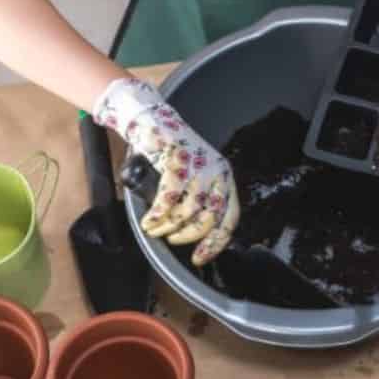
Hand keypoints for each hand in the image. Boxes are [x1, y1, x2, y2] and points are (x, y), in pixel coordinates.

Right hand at [93, 78, 237, 264]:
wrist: (151, 121)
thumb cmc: (169, 155)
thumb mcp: (191, 179)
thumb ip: (196, 201)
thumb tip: (190, 235)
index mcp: (224, 178)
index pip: (229, 218)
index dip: (215, 242)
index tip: (198, 257)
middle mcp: (216, 171)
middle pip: (209, 217)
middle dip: (187, 235)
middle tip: (170, 238)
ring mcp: (198, 163)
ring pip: (188, 209)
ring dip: (168, 226)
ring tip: (154, 228)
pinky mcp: (177, 157)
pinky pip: (169, 196)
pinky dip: (158, 213)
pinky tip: (149, 220)